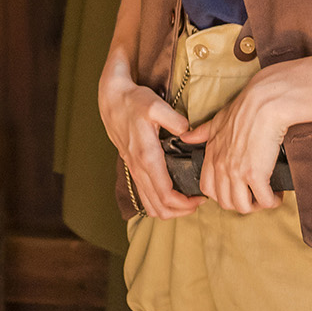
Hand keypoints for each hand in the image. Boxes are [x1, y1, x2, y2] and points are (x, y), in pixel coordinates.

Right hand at [97, 60, 200, 219]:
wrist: (111, 99)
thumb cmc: (134, 101)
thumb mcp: (156, 105)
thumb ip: (175, 120)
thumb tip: (189, 133)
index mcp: (147, 157)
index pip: (166, 195)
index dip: (185, 204)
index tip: (200, 198)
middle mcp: (139, 168)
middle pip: (159, 208)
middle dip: (181, 211)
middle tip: (198, 202)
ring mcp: (134, 169)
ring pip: (150, 206)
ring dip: (169, 210)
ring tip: (187, 201)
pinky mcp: (132, 167)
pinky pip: (145, 196)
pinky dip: (159, 202)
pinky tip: (172, 192)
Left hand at [182, 67, 290, 214]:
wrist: (265, 103)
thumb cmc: (245, 109)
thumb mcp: (218, 120)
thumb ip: (202, 132)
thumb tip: (186, 137)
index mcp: (212, 155)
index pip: (207, 188)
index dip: (222, 195)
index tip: (236, 190)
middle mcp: (221, 166)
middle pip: (226, 202)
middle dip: (241, 203)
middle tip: (254, 195)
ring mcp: (237, 172)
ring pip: (243, 206)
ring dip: (256, 205)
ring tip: (266, 196)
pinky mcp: (256, 174)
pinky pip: (264, 201)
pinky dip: (272, 201)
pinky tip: (277, 193)